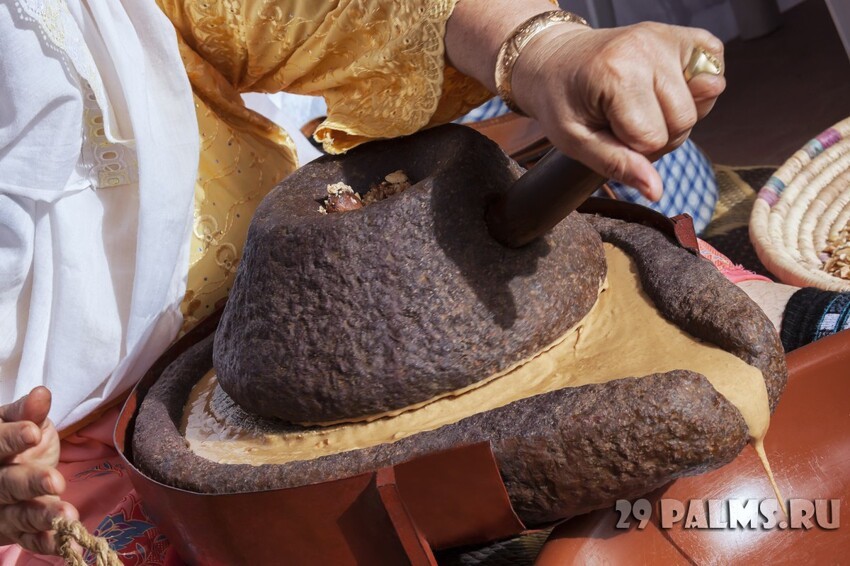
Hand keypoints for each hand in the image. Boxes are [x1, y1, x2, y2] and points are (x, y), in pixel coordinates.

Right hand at [0, 387, 77, 554]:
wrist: (11, 465)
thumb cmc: (20, 438)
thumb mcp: (23, 420)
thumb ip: (30, 412)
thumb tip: (41, 394)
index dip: (12, 438)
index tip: (34, 433)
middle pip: (6, 484)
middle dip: (30, 483)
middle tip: (56, 482)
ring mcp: (1, 508)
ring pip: (17, 514)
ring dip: (42, 517)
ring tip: (67, 515)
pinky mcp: (14, 530)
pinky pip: (27, 538)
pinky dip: (44, 541)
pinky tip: (64, 541)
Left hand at [511, 21, 724, 199]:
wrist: (557, 59)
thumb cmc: (562, 100)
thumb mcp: (574, 140)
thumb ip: (616, 164)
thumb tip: (657, 192)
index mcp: (616, 74)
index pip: (653, 140)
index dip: (634, 151)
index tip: (610, 136)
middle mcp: (647, 48)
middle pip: (682, 122)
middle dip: (657, 134)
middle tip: (624, 121)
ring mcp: (668, 37)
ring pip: (700, 103)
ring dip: (674, 115)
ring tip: (640, 105)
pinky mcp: (683, 33)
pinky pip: (714, 66)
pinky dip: (697, 85)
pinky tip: (664, 86)